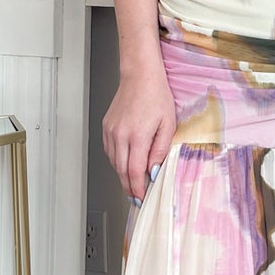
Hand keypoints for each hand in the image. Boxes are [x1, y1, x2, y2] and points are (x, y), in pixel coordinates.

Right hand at [102, 63, 177, 204]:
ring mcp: (110, 131)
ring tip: (133, 184)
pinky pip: (110, 151)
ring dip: (122, 176)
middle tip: (137, 198)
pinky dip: (117, 161)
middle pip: (121, 171)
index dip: (137, 189)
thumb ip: (160, 150)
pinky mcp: (106, 127)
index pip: (133, 172)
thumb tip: (153, 171)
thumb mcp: (168, 124)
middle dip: (129, 188)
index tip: (142, 198)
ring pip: (113, 162)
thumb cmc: (156, 95)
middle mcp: (119, 135)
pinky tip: (126, 164)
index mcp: (137, 136)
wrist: (140, 75)